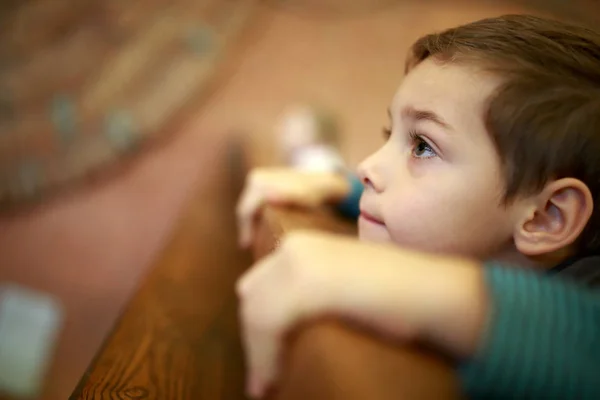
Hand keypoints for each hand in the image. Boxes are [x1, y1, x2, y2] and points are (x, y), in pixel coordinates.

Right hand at [235, 168, 349, 247]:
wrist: (323, 182)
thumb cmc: (314, 193)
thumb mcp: (304, 196)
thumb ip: (289, 197)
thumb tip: (269, 197)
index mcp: (259, 182)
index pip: (245, 211)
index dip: (245, 230)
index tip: (247, 246)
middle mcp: (256, 177)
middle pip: (244, 209)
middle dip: (246, 228)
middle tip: (248, 247)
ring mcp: (258, 178)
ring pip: (247, 207)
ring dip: (250, 224)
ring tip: (253, 243)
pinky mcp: (262, 183)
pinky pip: (254, 203)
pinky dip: (255, 216)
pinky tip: (259, 231)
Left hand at [236, 231, 487, 397]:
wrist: (435, 292)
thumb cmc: (396, 299)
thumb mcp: (343, 288)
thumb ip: (313, 293)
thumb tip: (286, 318)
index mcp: (304, 245)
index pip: (259, 285)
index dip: (259, 325)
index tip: (265, 358)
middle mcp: (296, 247)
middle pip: (253, 297)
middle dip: (255, 338)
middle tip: (262, 379)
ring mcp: (300, 260)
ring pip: (257, 313)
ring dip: (258, 354)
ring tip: (265, 386)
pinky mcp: (308, 281)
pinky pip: (268, 324)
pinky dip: (264, 358)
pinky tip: (268, 383)